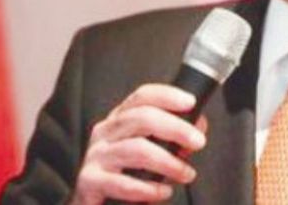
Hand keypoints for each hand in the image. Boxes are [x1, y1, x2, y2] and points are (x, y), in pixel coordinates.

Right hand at [69, 84, 208, 204]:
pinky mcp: (89, 181)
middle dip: (176, 128)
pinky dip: (147, 188)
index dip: (168, 95)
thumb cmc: (126, 175)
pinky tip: (163, 192)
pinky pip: (121, 183)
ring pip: (136, 149)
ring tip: (186, 174)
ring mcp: (95, 156)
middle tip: (198, 142)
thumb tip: (198, 125)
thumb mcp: (150, 150)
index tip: (191, 103)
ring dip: (168, 163)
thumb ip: (173, 137)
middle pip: (142, 118)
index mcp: (120, 119)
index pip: (142, 96)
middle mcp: (105, 132)